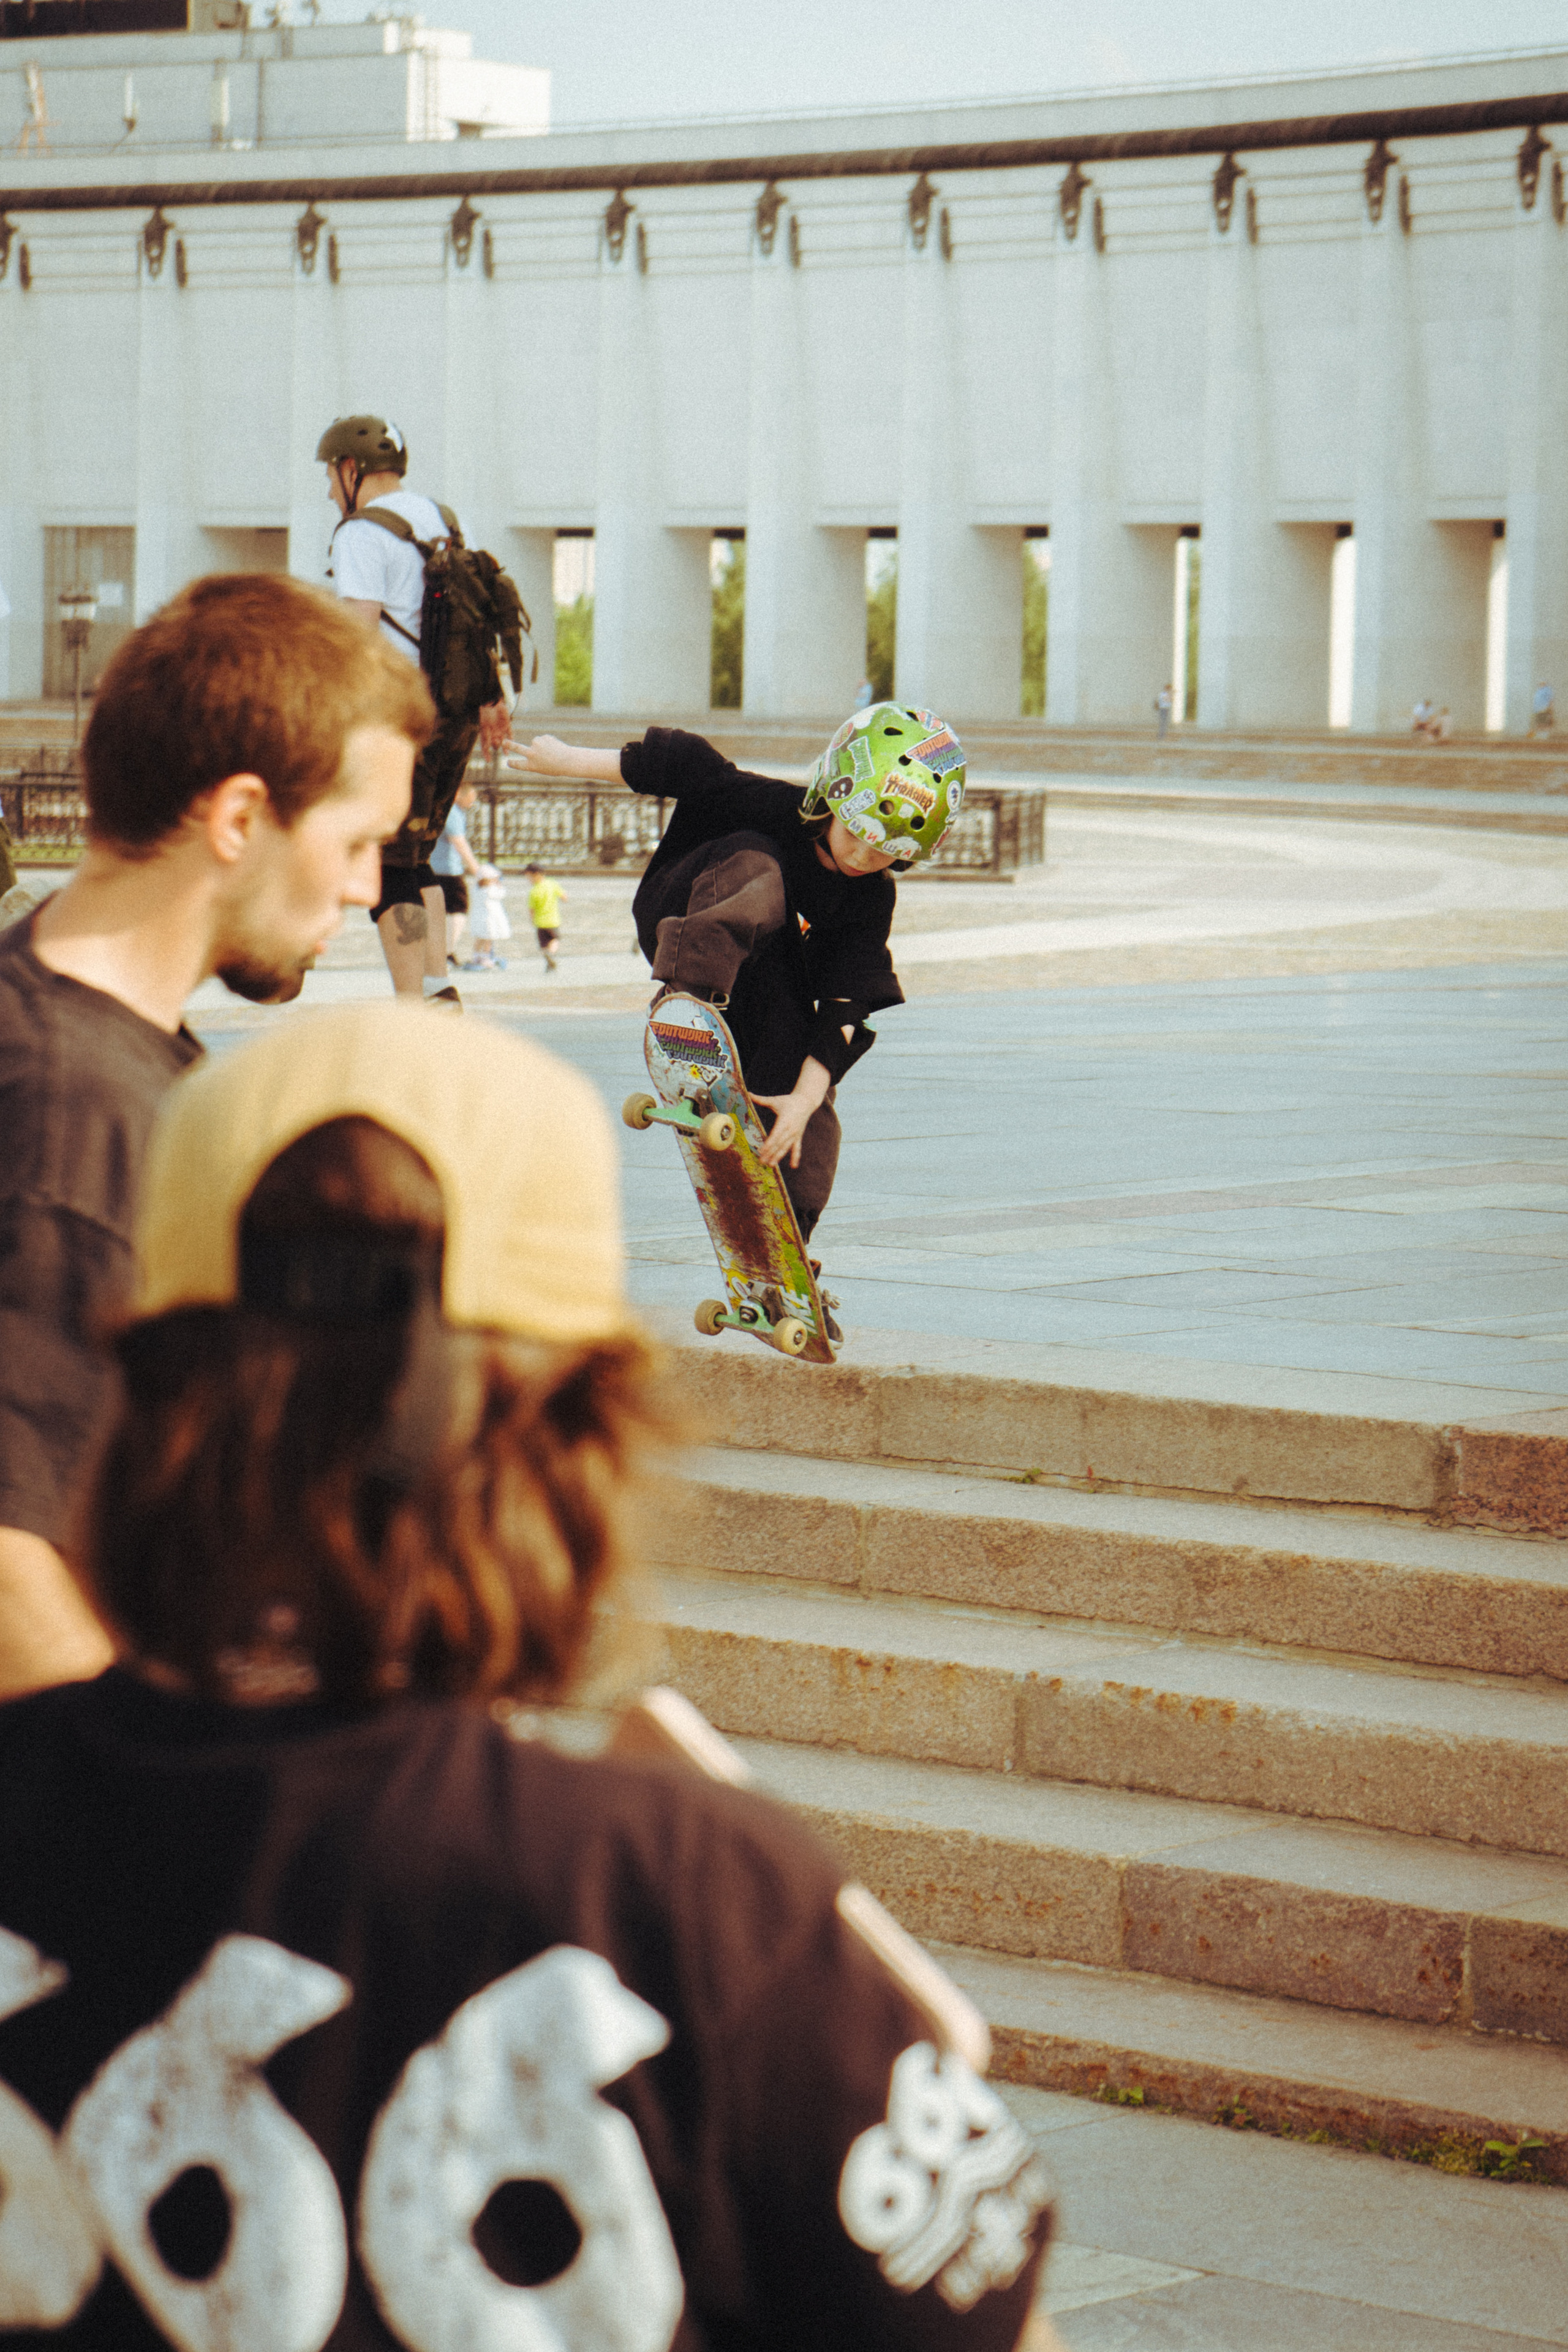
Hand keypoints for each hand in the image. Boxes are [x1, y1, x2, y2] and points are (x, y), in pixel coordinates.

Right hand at [477, 700, 509, 753]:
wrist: (492, 702)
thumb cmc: (486, 713)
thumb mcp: (485, 726)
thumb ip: (486, 737)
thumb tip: (486, 748)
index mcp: (485, 733)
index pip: (485, 746)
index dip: (486, 754)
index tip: (488, 761)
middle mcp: (492, 733)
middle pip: (494, 744)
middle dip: (495, 748)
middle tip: (497, 748)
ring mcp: (500, 729)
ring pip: (503, 741)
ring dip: (504, 747)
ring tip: (506, 754)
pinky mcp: (507, 724)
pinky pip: (510, 733)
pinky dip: (511, 738)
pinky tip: (513, 744)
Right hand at [502, 734, 622, 784]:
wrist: (569, 760)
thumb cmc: (558, 767)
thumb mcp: (545, 767)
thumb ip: (536, 757)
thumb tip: (533, 743)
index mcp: (531, 766)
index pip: (518, 765)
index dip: (513, 763)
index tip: (507, 762)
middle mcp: (531, 755)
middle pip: (517, 748)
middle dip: (510, 745)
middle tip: (504, 742)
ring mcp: (536, 746)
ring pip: (537, 742)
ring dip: (544, 745)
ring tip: (553, 752)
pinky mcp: (543, 738)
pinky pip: (545, 739)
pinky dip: (550, 742)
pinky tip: (556, 747)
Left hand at [753, 1056, 831, 1170]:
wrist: (806, 1102)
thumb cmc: (789, 1101)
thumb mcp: (775, 1100)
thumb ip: (761, 1099)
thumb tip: (748, 1093)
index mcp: (784, 1121)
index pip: (775, 1135)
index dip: (768, 1144)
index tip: (761, 1151)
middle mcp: (791, 1129)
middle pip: (779, 1144)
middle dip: (770, 1153)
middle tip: (761, 1161)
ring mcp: (795, 1134)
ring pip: (786, 1148)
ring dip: (778, 1157)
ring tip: (771, 1165)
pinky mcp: (798, 1137)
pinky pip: (797, 1149)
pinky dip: (796, 1157)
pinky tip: (794, 1166)